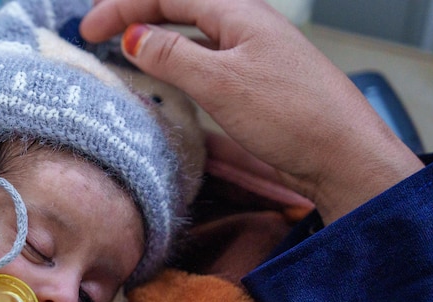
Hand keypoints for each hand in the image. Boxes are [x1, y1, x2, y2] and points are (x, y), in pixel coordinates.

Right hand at [81, 0, 424, 222]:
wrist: (343, 155)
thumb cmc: (292, 116)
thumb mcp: (222, 83)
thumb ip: (173, 56)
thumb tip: (133, 36)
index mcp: (239, 11)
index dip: (123, 6)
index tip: (88, 29)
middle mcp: (246, 25)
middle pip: (180, 5)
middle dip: (136, 13)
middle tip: (97, 31)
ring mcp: (253, 53)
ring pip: (193, 32)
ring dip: (156, 36)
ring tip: (123, 48)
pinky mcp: (258, 82)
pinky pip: (207, 58)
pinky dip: (178, 61)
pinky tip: (168, 77)